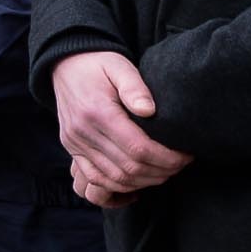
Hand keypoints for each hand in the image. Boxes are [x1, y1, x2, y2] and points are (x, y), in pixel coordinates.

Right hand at [51, 50, 192, 194]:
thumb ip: (134, 86)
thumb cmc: (98, 65)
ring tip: (165, 172)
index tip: (185, 155)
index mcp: (97, 112)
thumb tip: (150, 110)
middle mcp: (82, 132)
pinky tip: (139, 182)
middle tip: (180, 165)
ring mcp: (74, 144)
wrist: (64, 66)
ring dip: (143, 181)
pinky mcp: (72, 150)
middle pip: (128, 168)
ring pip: (114, 178)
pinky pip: (95, 180)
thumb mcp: (118, 65)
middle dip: (160, 171)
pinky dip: (119, 186)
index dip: (166, 158)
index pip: (138, 148)